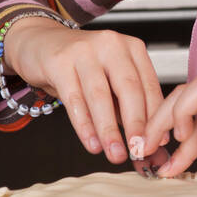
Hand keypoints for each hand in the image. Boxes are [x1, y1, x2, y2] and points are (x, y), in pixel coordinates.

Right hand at [1, 19, 170, 168]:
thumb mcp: (110, 82)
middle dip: (135, 125)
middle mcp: (111, 45)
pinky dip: (84, 125)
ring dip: (109, 129)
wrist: (39, 42)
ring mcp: (84, 51)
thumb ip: (127, 109)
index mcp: (132, 49)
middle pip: (129, 89)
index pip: (149, 85)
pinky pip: (74, 99)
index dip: (155, 117)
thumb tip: (148, 144)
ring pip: (100, 96)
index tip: (157, 142)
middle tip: (139, 150)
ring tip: (116, 153)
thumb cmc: (80, 66)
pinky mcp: (59, 62)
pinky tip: (92, 143)